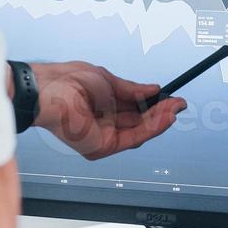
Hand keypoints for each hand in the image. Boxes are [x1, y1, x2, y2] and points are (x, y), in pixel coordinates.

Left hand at [29, 62, 186, 160]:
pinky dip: (152, 128)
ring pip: (140, 131)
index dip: (153, 104)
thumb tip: (152, 89)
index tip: (170, 97)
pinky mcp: (103, 147)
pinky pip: (134, 137)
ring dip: (160, 120)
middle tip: (179, 103)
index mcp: (102, 108)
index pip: (133, 110)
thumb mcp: (108, 80)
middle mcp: (103, 124)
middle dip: (161, 113)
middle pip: (140, 123)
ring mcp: (103, 137)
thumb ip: (131, 89)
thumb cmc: (66, 81)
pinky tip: (165, 116)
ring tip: (175, 108)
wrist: (49, 90)